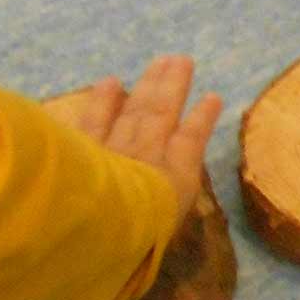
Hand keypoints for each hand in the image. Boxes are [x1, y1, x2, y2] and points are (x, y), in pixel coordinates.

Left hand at [45, 57, 223, 221]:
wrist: (99, 228)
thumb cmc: (138, 239)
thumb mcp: (161, 234)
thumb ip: (164, 213)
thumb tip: (167, 209)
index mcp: (174, 179)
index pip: (191, 140)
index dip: (202, 119)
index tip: (213, 98)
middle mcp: (149, 156)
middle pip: (163, 114)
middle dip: (173, 86)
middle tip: (182, 60)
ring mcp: (117, 147)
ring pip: (137, 109)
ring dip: (149, 84)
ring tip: (160, 61)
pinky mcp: (86, 148)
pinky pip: (96, 119)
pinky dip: (103, 101)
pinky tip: (109, 82)